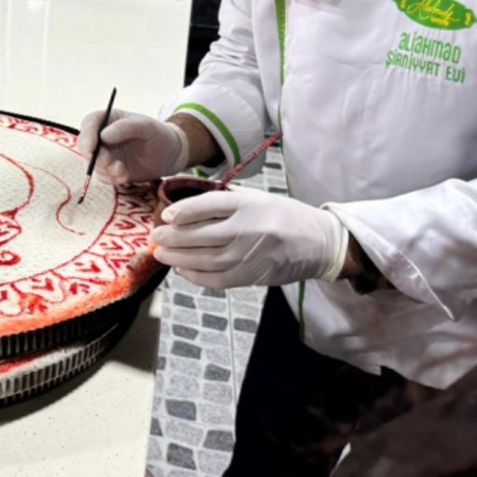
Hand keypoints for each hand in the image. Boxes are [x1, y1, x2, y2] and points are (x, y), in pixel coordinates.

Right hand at [76, 109, 188, 184]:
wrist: (169, 155)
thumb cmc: (158, 135)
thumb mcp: (146, 126)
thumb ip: (126, 127)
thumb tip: (103, 135)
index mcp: (109, 120)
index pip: (89, 123)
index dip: (86, 135)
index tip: (90, 148)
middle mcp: (102, 136)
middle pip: (86, 146)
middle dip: (96, 157)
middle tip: (110, 163)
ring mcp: (105, 153)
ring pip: (94, 163)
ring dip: (106, 170)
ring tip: (123, 171)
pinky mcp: (110, 169)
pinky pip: (103, 176)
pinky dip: (112, 179)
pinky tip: (125, 176)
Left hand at [151, 189, 348, 289]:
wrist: (319, 243)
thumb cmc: (283, 215)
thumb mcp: (257, 198)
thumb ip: (224, 199)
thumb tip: (184, 203)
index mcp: (250, 205)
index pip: (210, 205)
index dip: (184, 211)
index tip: (166, 215)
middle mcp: (250, 229)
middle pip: (202, 235)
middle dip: (173, 237)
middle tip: (156, 236)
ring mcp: (251, 255)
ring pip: (205, 259)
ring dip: (178, 257)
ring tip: (161, 252)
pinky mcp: (252, 276)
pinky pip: (217, 279)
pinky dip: (194, 275)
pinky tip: (181, 268)